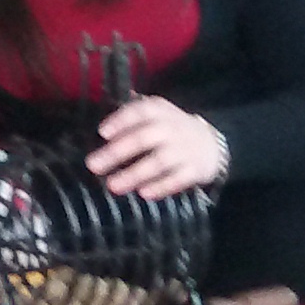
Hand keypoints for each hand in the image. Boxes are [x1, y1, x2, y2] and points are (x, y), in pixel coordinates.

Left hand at [86, 97, 226, 198]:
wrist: (211, 143)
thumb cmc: (171, 128)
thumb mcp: (156, 113)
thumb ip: (130, 114)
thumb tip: (103, 116)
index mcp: (159, 111)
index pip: (140, 111)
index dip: (121, 120)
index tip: (102, 132)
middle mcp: (172, 128)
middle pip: (143, 138)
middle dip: (116, 152)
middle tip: (93, 165)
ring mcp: (184, 149)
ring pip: (158, 162)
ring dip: (134, 174)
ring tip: (113, 185)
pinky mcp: (195, 170)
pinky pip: (177, 179)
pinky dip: (161, 187)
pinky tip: (144, 194)